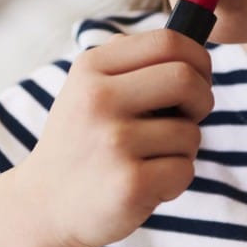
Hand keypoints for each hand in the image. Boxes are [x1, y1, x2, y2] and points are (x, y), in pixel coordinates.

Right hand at [22, 29, 213, 246]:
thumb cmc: (82, 143)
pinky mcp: (129, 183)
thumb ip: (131, 64)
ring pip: (190, 132)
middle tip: (189, 118)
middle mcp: (98, 99)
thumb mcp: (87, 90)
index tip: (197, 79)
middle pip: (186, 79)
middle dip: (202, 100)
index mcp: (91, 68)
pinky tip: (147, 186)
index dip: (198, 59)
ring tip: (150, 160)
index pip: (168, 41)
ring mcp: (113, 142)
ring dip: (184, 149)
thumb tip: (191, 50)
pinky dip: (175, 181)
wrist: (44, 205)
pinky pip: (184, 170)